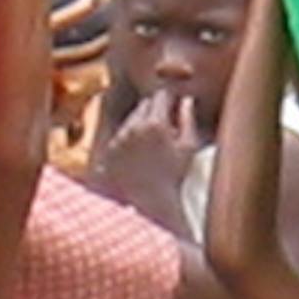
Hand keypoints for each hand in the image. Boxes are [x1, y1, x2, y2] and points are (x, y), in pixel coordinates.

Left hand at [91, 90, 200, 220]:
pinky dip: (130, 137)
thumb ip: (188, 119)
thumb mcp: (188, 147)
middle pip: (144, 104)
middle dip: (155, 109)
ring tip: (153, 142)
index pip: (161, 96)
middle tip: (165, 124)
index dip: (169, 99)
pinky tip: (140, 152)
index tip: (174, 106)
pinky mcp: (110, 150)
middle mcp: (134, 126)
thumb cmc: (174, 176)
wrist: (151, 202)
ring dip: (142, 123)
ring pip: (131, 118)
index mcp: (156, 123)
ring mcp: (120, 138)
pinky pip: (121, 134)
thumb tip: (186, 100)